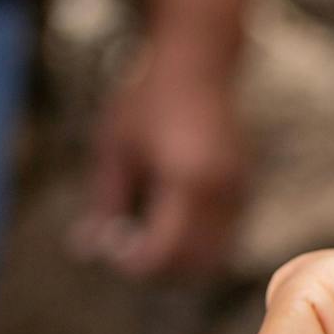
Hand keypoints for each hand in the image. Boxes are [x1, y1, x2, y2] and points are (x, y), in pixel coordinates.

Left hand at [73, 41, 242, 277]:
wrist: (197, 63)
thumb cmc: (147, 101)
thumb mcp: (114, 149)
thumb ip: (104, 202)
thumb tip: (87, 249)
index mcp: (188, 184)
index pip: (165, 252)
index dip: (135, 264)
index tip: (110, 251)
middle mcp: (222, 194)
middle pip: (194, 264)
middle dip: (158, 269)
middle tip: (127, 249)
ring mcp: (240, 194)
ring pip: (216, 257)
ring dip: (181, 262)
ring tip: (148, 236)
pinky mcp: (245, 191)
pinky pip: (226, 238)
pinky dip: (199, 245)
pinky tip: (170, 221)